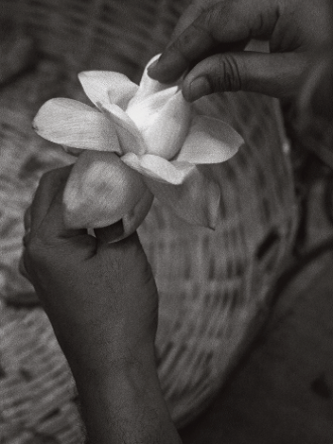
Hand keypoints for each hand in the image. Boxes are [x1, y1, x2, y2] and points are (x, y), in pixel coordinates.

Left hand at [22, 166, 157, 374]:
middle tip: (112, 171)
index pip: (62, 182)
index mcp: (47, 240)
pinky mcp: (49, 278)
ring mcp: (38, 266)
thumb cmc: (121, 310)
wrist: (113, 364)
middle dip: (79, 177)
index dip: (90, 165)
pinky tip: (97, 220)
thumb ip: (115, 210)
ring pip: (49, 213)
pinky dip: (72, 219)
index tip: (115, 158)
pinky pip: (53, 235)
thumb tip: (116, 179)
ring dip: (74, 198)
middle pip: (48, 194)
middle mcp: (33, 250)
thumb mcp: (123, 251)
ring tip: (107, 192)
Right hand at [148, 0, 332, 100]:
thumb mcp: (287, 78)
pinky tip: (207, 60)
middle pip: (211, 3)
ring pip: (220, 5)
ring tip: (181, 69)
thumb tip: (189, 84)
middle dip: (184, 38)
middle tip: (165, 71)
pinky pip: (236, 12)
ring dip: (197, 38)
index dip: (184, 48)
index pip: (216, 19)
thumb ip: (235, 74)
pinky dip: (217, 38)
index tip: (162, 73)